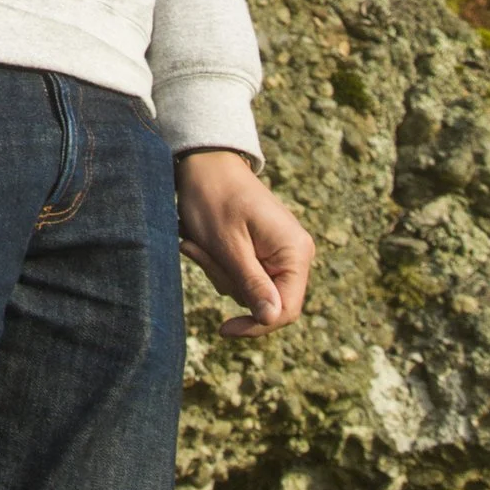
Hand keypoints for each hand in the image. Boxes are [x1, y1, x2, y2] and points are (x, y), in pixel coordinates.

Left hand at [176, 149, 313, 334]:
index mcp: (295, 252)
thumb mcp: (228, 244)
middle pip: (265, 300)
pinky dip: (218, 263)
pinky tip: (199, 241)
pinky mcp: (263, 250)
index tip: (225, 329)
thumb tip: (273, 319)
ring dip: (217, 271)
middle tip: (196, 252)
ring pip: (249, 289)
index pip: (286, 309)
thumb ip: (252, 283)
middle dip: (227, 282)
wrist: (203, 160)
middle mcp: (295, 254)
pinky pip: (243, 274)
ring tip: (194, 241)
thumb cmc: (213, 196)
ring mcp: (280, 252)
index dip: (257, 326)